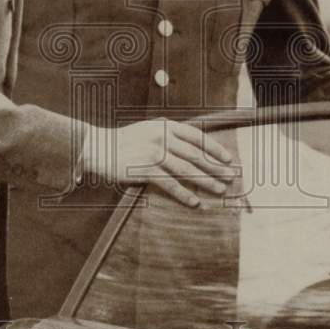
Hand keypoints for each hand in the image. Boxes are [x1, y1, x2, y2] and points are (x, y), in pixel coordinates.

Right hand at [82, 119, 237, 208]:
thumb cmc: (124, 142)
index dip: (215, 148)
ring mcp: (154, 154)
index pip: (197, 137)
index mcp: (165, 126)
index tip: (228, 158)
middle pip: (196, 155)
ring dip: (206, 181)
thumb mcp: (148, 130)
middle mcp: (162, 138)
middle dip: (216, 167)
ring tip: (220, 190)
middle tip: (232, 177)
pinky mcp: (145, 170)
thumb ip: (168, 136)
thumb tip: (191, 149)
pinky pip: (170, 184)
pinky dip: (184, 194)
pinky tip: (195, 202)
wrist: (98, 147)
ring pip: (187, 170)